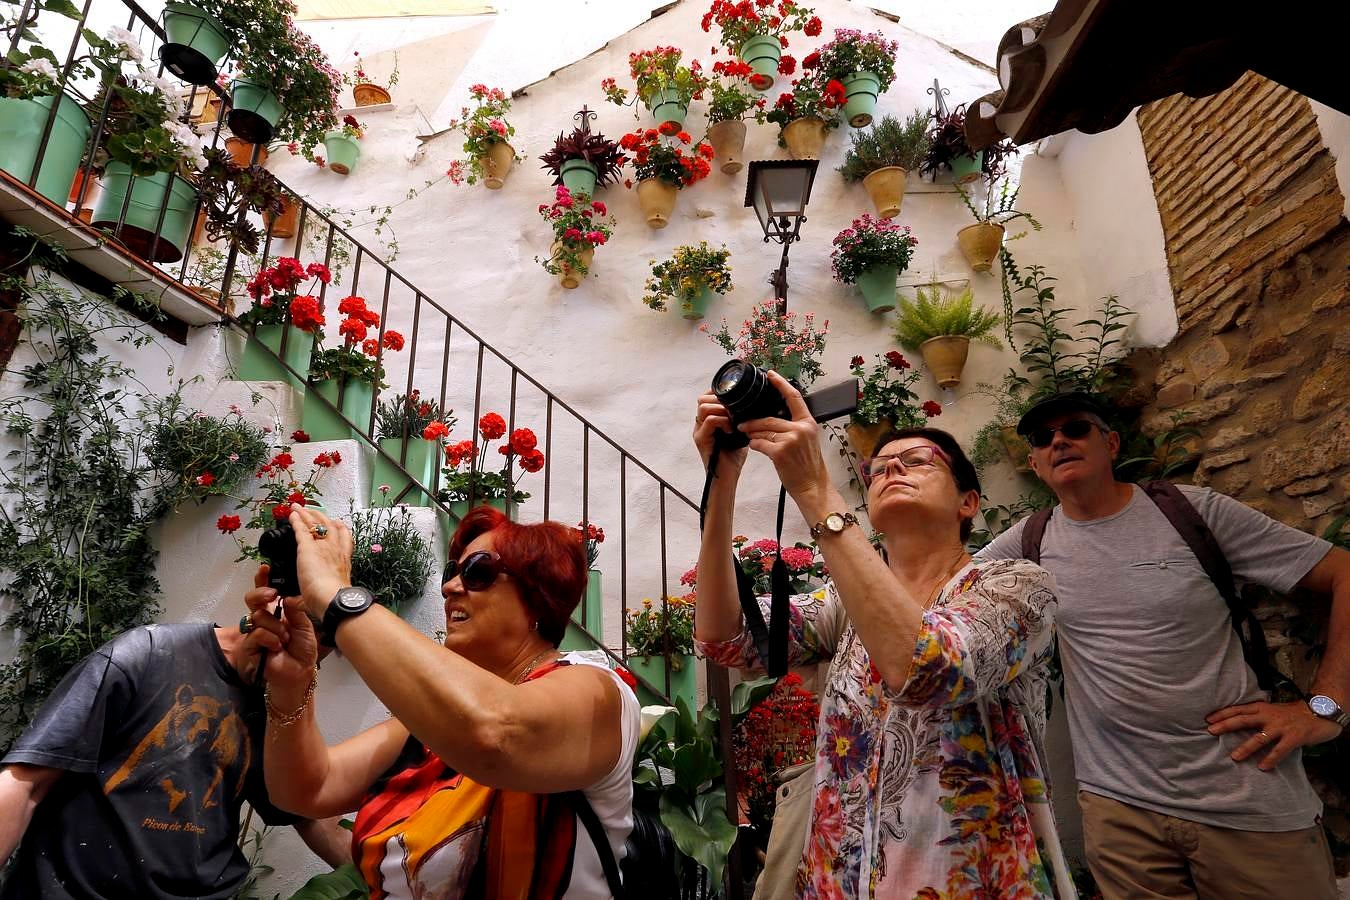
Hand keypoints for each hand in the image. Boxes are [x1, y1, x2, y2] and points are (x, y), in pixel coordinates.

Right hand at [242, 566, 317, 694]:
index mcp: (277, 612)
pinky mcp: (249, 646)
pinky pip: (258, 633)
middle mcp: (264, 620)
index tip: (265, 568)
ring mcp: (255, 632)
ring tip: (285, 639)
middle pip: (252, 600)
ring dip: (276, 627)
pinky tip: (277, 647)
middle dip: (261, 594)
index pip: (266, 593)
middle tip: (273, 595)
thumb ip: (295, 610)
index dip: (262, 580)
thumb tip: (288, 596)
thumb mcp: (304, 626)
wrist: (299, 673)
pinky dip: (271, 639)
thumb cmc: (302, 650)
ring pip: (258, 616)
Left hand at [288, 507, 352, 620]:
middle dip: (322, 517)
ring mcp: (322, 547)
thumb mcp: (326, 595)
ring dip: (308, 514)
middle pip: (331, 527)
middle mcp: (335, 550)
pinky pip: (301, 529)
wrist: (332, 599)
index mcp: (343, 561)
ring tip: (300, 507)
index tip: (338, 523)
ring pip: (316, 524)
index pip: (344, 540)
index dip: (341, 530)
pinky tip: (291, 515)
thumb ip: (305, 598)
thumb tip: (293, 602)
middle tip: (315, 511)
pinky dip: (296, 520)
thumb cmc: (332, 601)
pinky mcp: (307, 547)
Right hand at [694, 392, 746, 472]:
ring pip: (704, 406)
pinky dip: (722, 421)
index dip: (718, 392)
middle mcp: (700, 424)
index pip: (706, 397)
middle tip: (734, 410)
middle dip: (720, 400)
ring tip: (732, 419)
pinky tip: (730, 429)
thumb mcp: (738, 432)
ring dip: (721, 409)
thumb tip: (751, 405)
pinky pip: (709, 420)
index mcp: (707, 420)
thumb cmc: (733, 457)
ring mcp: (698, 431)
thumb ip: (739, 418)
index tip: (734, 397)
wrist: (727, 477)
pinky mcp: (701, 439)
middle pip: (702, 399)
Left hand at [738, 371, 832, 505]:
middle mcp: (801, 429)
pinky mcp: (780, 452)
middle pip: (769, 419)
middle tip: (742, 423)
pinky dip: (754, 444)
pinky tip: (753, 446)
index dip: (781, 384)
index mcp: (808, 423)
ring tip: (747, 435)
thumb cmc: (808, 466)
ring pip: (763, 430)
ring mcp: (791, 440)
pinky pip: (760, 443)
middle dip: (753, 422)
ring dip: (752, 433)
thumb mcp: (807, 441)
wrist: (812, 486)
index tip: (771, 374)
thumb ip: (794, 427)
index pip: (794, 397)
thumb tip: (772, 419)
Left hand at [1206, 700, 1343, 770]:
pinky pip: (1280, 750)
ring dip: (1246, 747)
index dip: (1222, 714)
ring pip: (1259, 738)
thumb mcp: (1272, 710)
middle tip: (1211, 732)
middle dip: (1226, 725)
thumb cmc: (1293, 713)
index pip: (1238, 709)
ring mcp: (1281, 726)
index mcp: (1262, 708)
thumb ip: (1257, 716)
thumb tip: (1236, 724)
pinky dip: (1270, 759)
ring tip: (1234, 757)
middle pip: (1243, 719)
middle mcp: (1269, 716)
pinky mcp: (1294, 737)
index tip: (1207, 719)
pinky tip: (1262, 767)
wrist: (1320, 712)